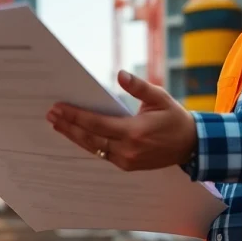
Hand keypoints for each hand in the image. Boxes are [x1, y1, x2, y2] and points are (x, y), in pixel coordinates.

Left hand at [46, 70, 196, 171]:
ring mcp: (127, 160)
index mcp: (134, 132)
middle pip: (89, 139)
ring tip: (57, 124)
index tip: (59, 108)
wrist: (190, 145)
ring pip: (93, 148)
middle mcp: (127, 150)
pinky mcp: (127, 165)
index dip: (75, 116)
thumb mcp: (159, 97)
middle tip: (51, 115)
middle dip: (68, 126)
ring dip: (73, 136)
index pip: (96, 124)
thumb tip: (120, 74)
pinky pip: (102, 154)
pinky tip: (76, 135)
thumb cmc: (174, 118)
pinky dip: (87, 144)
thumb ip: (138, 87)